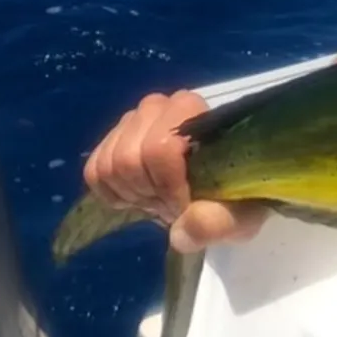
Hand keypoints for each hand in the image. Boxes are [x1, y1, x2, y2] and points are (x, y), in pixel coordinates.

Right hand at [82, 90, 268, 252]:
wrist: (220, 185)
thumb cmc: (236, 195)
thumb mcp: (242, 216)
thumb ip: (217, 222)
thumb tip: (181, 230)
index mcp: (197, 113)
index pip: (160, 148)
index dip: (166, 188)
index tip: (184, 207)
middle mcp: (162, 106)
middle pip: (129, 157)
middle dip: (147, 193)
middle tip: (169, 206)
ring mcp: (134, 119)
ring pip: (109, 163)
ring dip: (130, 193)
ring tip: (156, 200)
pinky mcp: (114, 137)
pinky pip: (95, 169)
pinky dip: (111, 192)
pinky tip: (137, 196)